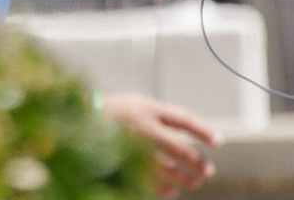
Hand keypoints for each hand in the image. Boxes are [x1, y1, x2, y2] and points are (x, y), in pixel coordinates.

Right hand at [100, 93, 222, 193]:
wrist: (76, 121)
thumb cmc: (109, 111)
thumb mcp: (137, 104)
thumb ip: (160, 116)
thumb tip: (185, 132)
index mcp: (148, 110)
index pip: (184, 120)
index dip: (202, 131)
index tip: (217, 142)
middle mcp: (143, 128)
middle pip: (179, 148)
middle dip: (196, 161)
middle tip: (207, 171)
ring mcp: (133, 147)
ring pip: (168, 167)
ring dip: (184, 178)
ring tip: (195, 183)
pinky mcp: (123, 162)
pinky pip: (148, 179)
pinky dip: (163, 188)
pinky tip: (171, 192)